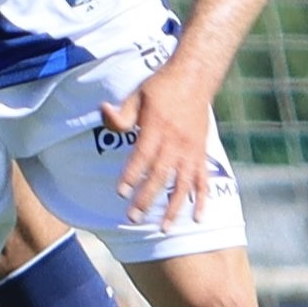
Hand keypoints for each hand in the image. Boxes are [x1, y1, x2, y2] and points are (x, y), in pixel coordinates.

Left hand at [104, 60, 220, 229]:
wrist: (195, 78)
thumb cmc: (160, 87)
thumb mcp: (137, 95)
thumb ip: (122, 113)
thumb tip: (103, 113)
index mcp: (157, 128)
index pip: (142, 158)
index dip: (131, 176)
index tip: (121, 193)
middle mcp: (176, 143)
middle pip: (160, 176)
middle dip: (147, 199)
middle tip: (133, 218)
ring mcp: (191, 150)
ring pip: (183, 184)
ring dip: (174, 207)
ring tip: (164, 228)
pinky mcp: (202, 153)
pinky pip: (204, 180)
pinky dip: (203, 199)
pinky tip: (198, 217)